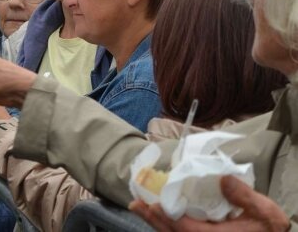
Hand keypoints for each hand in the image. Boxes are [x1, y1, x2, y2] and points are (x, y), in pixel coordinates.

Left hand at [128, 175, 289, 231]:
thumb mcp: (265, 211)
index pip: (191, 231)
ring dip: (155, 222)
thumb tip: (223, 179)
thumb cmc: (268, 226)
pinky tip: (153, 213)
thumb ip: (244, 196)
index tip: (156, 205)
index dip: (172, 219)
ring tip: (138, 206)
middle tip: (137, 203)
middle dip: (155, 219)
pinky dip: (164, 224)